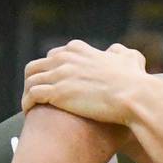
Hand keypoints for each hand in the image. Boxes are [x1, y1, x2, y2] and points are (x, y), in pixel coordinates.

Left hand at [22, 41, 147, 123]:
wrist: (134, 97)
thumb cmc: (135, 81)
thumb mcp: (130, 58)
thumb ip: (121, 52)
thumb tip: (115, 50)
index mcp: (79, 50)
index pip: (54, 55)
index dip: (51, 70)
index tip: (53, 83)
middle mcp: (65, 58)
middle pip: (37, 66)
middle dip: (35, 81)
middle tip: (39, 96)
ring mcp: (59, 75)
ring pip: (30, 80)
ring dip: (28, 93)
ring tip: (31, 107)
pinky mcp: (57, 93)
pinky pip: (31, 95)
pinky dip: (27, 103)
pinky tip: (30, 113)